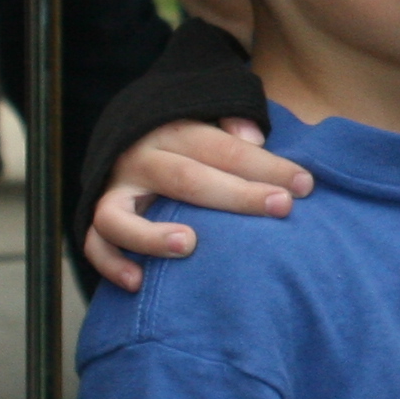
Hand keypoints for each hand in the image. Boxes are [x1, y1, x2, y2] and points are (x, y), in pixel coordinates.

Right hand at [86, 119, 308, 291]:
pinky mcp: (96, 218)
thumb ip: (234, 122)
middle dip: (237, 194)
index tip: (305, 185)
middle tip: (281, 207)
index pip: (224, 148)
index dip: (266, 165)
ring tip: (189, 245)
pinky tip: (138, 282)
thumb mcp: (212, 116)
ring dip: (152, 235)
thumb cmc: (193, 137)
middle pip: (186, 178)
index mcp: (174, 131)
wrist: (131, 132)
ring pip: (118, 215)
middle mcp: (140, 159)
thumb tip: (253, 137)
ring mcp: (114, 190)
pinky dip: (111, 263)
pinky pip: (94, 244)